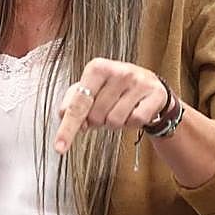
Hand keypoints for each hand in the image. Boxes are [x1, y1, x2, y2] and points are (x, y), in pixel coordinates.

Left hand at [54, 57, 168, 153]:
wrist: (149, 85)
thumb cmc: (113, 88)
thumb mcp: (90, 89)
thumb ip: (72, 102)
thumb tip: (64, 115)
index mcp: (97, 67)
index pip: (78, 104)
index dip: (67, 128)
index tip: (59, 147)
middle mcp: (118, 71)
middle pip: (96, 116)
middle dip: (98, 120)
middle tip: (107, 108)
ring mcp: (139, 81)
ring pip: (115, 121)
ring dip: (115, 122)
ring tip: (121, 108)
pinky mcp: (155, 94)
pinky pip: (135, 122)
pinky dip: (132, 123)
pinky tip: (135, 110)